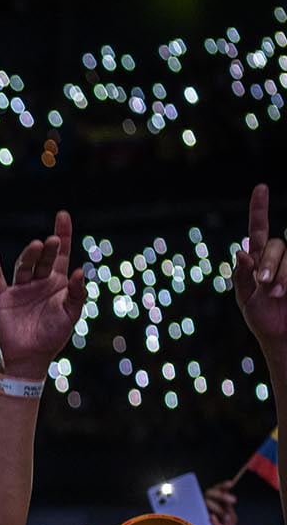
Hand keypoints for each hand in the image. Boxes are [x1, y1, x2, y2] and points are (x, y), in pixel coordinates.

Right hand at [0, 210, 86, 377]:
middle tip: (52, 240)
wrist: (29, 357)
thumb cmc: (52, 336)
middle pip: (43, 258)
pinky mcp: (2, 297)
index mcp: (57, 283)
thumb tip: (79, 270)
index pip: (61, 255)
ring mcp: (19, 288)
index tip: (63, 216)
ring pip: (24, 266)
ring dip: (30, 255)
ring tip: (36, 246)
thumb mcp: (71, 314)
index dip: (63, 235)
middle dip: (48, 249)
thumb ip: (76, 293)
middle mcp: (38, 282)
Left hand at [233, 184, 286, 349]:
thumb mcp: (246, 299)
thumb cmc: (262, 318)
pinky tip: (286, 293)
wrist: (282, 336)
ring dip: (282, 275)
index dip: (259, 209)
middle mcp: (277, 259)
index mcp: (258, 261)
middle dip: (270, 264)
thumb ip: (243, 276)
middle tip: (264, 284)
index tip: (261, 188)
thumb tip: (241, 251)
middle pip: (276, 246)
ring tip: (277, 295)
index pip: (259, 230)